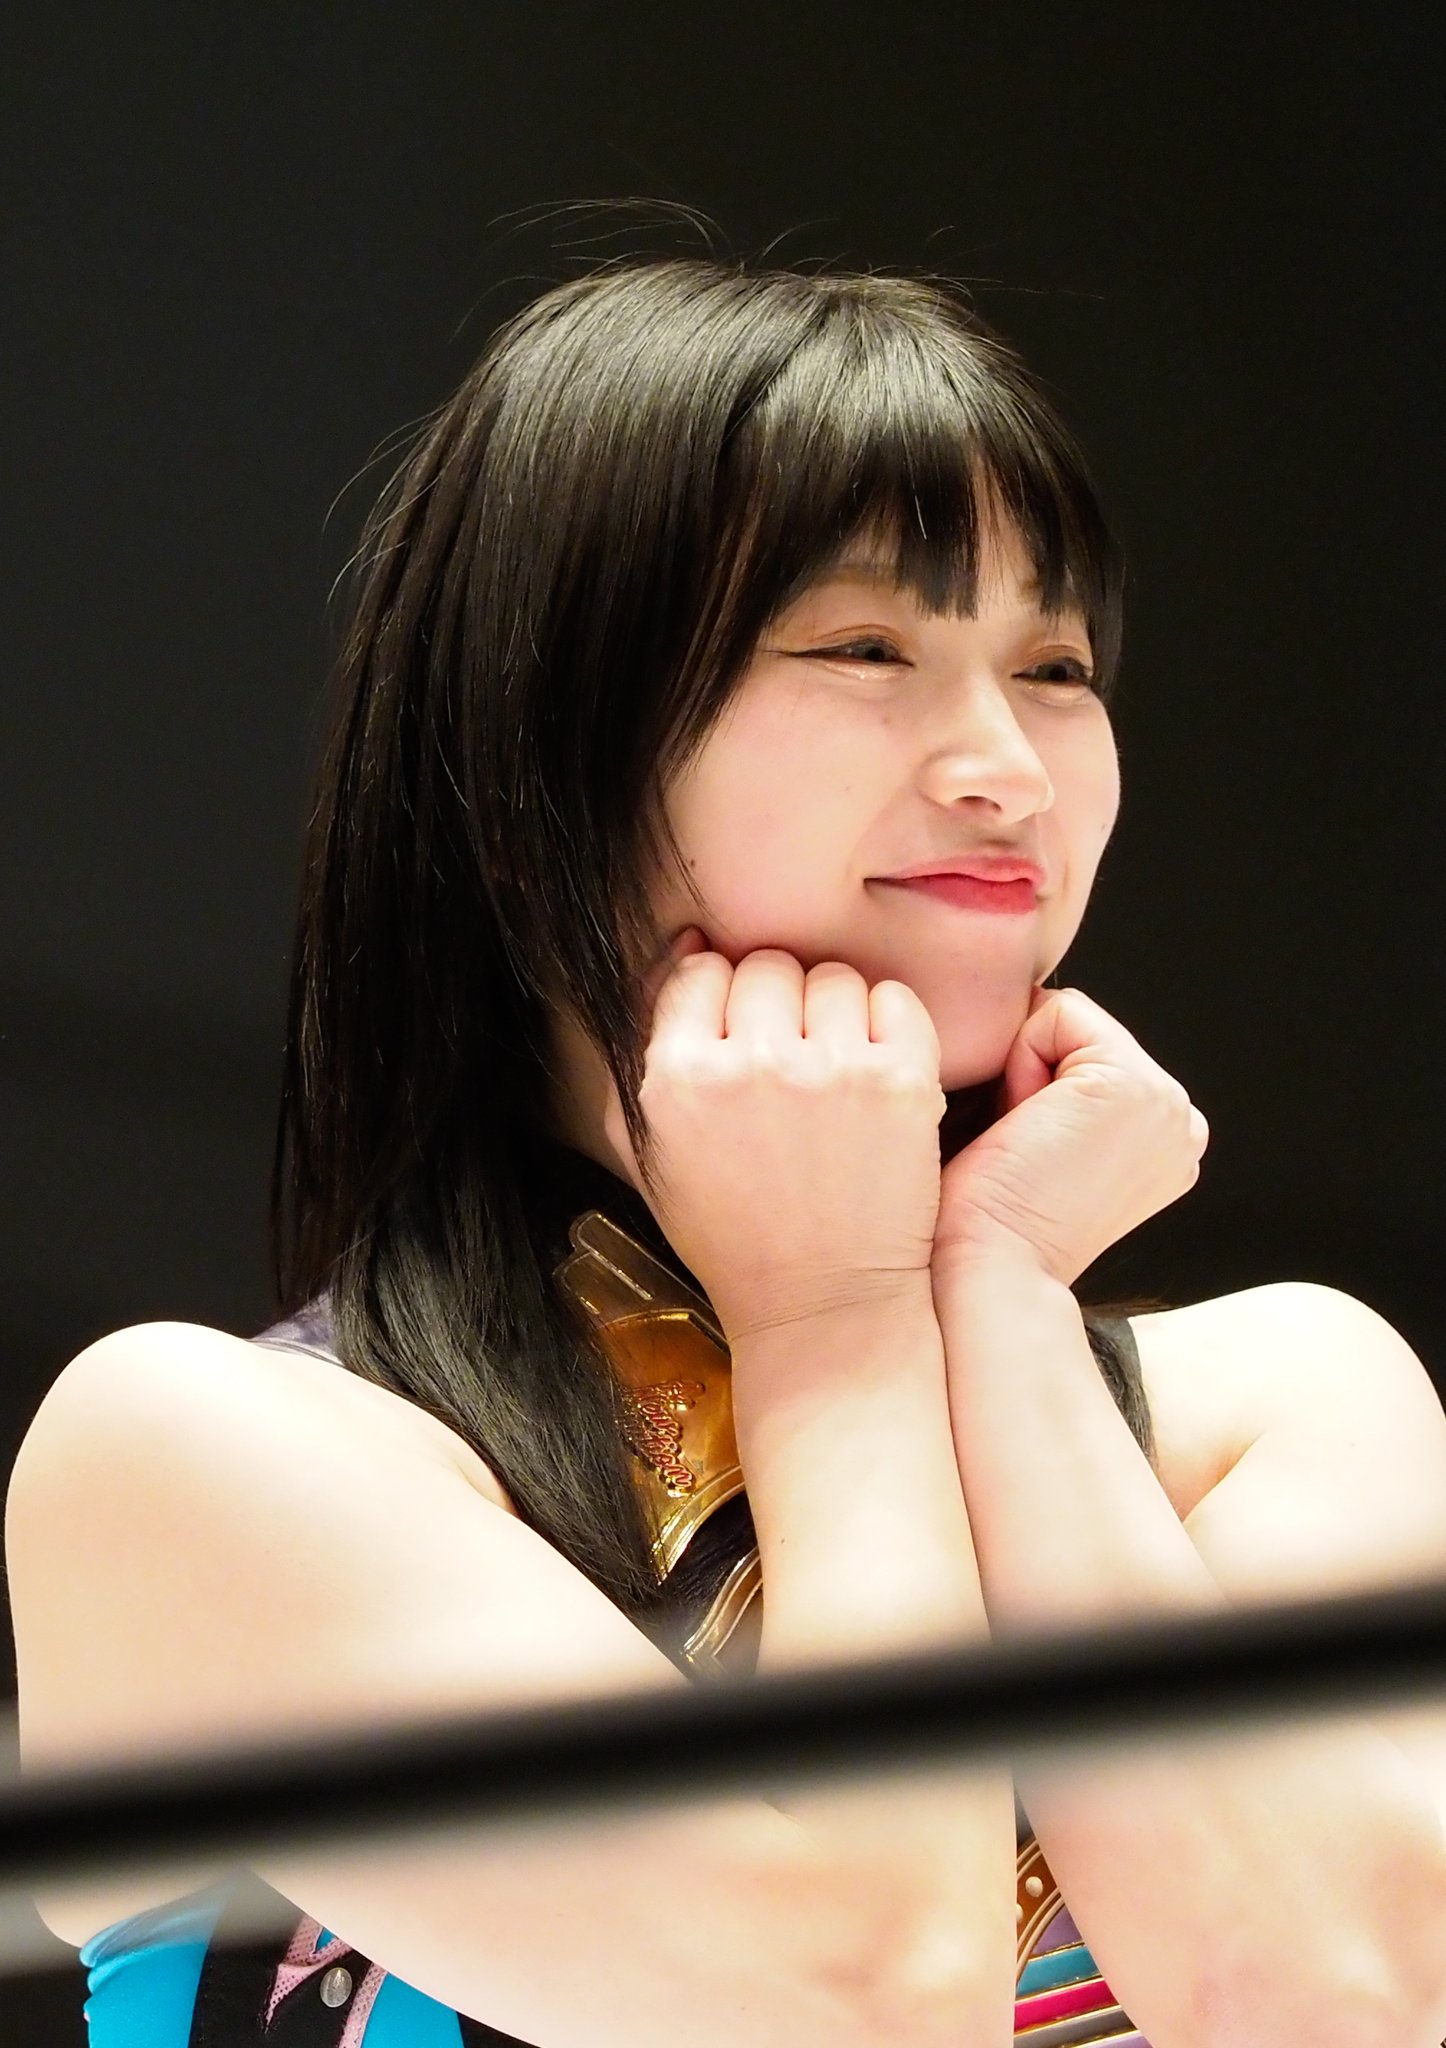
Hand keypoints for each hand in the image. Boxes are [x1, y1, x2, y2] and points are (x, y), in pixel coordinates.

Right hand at [600, 935, 947, 1343]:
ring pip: (832, 977)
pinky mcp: (901, 1083)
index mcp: (679, 1077)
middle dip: (776, 1003)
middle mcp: (753, 1064)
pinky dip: (888, 1021)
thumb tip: (684, 951)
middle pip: (766, 966)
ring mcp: (832, 1071)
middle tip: (788, 1056)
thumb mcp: (648, 1153)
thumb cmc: (730, 1233)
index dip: (719, 998)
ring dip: (833, 1011)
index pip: (700, 972)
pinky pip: (895, 998)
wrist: (821, 1306)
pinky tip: (874, 1065)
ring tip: (833, 1068)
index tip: (738, 1036)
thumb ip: (639, 1055)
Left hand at [932, 985, 1209, 1288]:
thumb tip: (1028, 1031)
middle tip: (1025, 1151)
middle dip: (1036, 1075)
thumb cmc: (990, 1224)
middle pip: (1081, 1035)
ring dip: (1028, 1071)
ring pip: (1069, 1024)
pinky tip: (1025, 1126)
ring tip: (1026, 1143)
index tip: (1028, 1153)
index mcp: (1167, 1144)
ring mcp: (1167, 1103)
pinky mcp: (1132, 1085)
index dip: (1037, 1086)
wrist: (988, 1272)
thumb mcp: (1046, 1148)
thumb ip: (1062, 1098)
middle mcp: (1180, 1123)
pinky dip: (1022, 1060)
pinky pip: (1057, 1015)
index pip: (1090, 1056)